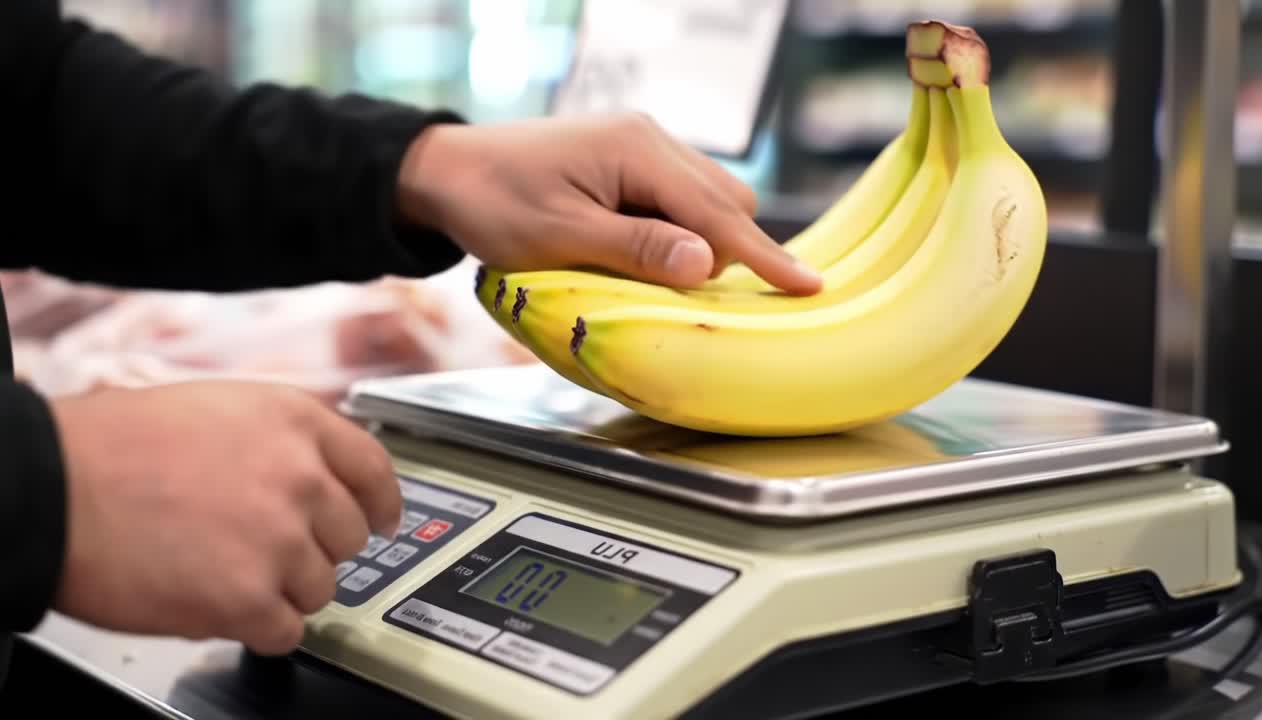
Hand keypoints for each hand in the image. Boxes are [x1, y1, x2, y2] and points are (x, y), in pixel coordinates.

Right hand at [49, 381, 401, 654]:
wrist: (52, 488)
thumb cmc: (113, 448)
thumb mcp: (218, 409)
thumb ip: (279, 441)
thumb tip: (316, 475)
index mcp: (295, 423)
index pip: (374, 470)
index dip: (381, 502)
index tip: (382, 520)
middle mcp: (300, 476)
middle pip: (348, 536)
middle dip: (312, 548)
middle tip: (264, 549)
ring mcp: (279, 539)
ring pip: (321, 587)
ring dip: (281, 589)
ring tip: (223, 570)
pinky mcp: (248, 597)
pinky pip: (286, 630)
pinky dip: (258, 627)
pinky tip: (219, 603)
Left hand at [396, 114, 821, 294]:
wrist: (446, 170)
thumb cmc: (495, 204)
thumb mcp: (560, 235)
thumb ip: (635, 247)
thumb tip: (707, 264)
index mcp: (637, 151)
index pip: (718, 213)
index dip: (765, 258)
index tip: (810, 288)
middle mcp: (649, 140)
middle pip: (726, 201)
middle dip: (733, 252)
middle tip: (705, 300)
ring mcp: (640, 146)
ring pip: (708, 199)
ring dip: (705, 242)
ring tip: (672, 281)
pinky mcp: (629, 160)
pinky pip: (680, 197)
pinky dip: (682, 230)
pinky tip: (657, 257)